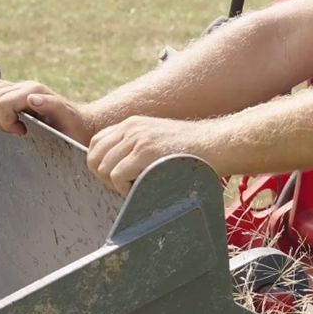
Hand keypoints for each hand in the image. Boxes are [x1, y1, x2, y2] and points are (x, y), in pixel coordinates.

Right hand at [0, 79, 93, 144]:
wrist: (82, 124)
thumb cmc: (75, 126)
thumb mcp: (68, 118)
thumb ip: (53, 105)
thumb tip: (31, 98)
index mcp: (33, 91)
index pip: (1, 102)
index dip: (5, 121)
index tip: (21, 132)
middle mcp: (24, 87)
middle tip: (15, 129)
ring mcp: (18, 90)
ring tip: (11, 125)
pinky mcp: (14, 95)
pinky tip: (8, 120)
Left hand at [87, 116, 217, 194]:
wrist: (218, 144)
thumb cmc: (193, 152)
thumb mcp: (159, 141)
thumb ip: (137, 149)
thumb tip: (115, 170)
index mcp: (132, 124)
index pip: (96, 143)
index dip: (103, 164)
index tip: (120, 178)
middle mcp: (131, 127)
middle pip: (94, 158)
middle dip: (105, 178)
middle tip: (127, 187)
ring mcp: (137, 138)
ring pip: (103, 168)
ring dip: (116, 185)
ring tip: (138, 187)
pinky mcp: (145, 152)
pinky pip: (117, 176)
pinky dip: (125, 189)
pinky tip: (143, 188)